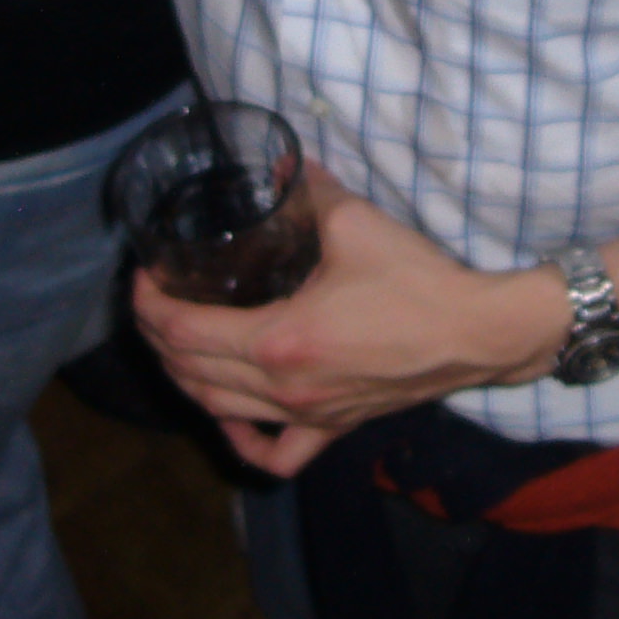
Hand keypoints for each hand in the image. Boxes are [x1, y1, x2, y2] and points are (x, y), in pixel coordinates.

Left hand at [133, 167, 567, 477]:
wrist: (477, 331)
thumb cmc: (417, 281)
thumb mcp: (354, 223)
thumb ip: (307, 190)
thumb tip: (279, 165)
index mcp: (278, 340)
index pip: (184, 332)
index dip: (149, 305)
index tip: (142, 277)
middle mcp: (283, 388)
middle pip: (191, 373)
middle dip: (157, 337)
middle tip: (151, 301)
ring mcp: (307, 414)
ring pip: (219, 410)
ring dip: (184, 379)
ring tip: (174, 345)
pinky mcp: (333, 426)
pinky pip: (278, 453)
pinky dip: (244, 440)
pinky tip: (232, 415)